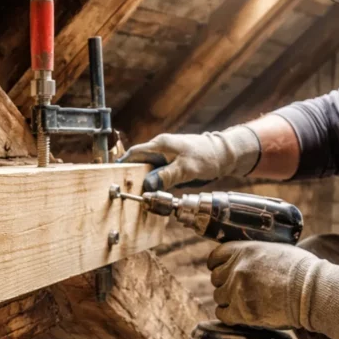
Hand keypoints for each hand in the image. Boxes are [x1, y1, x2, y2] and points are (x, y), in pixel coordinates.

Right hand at [118, 126, 260, 191]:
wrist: (225, 155)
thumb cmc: (207, 157)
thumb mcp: (186, 168)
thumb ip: (166, 176)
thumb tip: (148, 185)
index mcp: (161, 145)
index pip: (135, 153)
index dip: (123, 163)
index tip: (113, 174)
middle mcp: (161, 149)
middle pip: (139, 162)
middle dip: (131, 175)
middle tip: (123, 190)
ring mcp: (167, 156)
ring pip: (149, 169)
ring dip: (143, 180)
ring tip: (135, 194)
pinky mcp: (173, 164)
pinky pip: (158, 173)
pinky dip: (153, 182)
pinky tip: (152, 192)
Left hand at [207, 241, 338, 338]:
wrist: (313, 292)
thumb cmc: (303, 271)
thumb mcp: (277, 250)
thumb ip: (258, 254)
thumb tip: (250, 259)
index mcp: (245, 250)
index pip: (216, 256)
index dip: (216, 264)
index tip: (219, 269)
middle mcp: (237, 269)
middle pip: (216, 278)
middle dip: (224, 283)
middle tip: (237, 288)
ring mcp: (237, 291)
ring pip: (218, 296)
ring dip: (227, 299)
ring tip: (241, 302)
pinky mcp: (242, 312)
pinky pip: (222, 314)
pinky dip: (227, 315)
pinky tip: (236, 314)